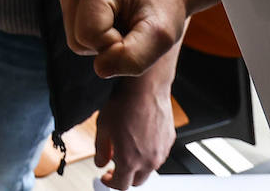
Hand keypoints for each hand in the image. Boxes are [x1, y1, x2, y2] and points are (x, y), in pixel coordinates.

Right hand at [60, 0, 209, 77]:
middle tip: (132, 28)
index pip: (90, 36)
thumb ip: (133, 57)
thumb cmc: (165, 7)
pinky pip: (77, 37)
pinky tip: (114, 21)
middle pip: (78, 41)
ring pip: (76, 42)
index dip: (117, 45)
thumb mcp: (161, 36)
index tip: (138, 30)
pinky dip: (98, 38)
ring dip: (103, 43)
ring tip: (124, 23)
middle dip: (108, 45)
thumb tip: (100, 69)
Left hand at [94, 54, 178, 188]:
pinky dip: (147, 153)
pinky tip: (139, 138)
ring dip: (137, 165)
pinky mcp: (169, 142)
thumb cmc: (124, 104)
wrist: (146, 88)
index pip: (121, 185)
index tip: (105, 176)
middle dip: (124, 176)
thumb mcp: (103, 127)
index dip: (109, 182)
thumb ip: (100, 150)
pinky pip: (158, 155)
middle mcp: (148, 161)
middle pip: (136, 181)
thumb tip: (100, 162)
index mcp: (130, 160)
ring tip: (126, 148)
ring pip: (148, 169)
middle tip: (114, 166)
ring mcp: (161, 152)